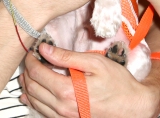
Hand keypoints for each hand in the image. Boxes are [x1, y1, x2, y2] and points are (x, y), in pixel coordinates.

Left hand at [20, 44, 158, 117]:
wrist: (133, 107)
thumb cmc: (118, 84)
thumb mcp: (95, 63)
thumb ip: (67, 56)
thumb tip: (45, 49)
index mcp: (67, 90)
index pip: (38, 73)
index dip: (31, 60)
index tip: (32, 51)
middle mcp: (62, 107)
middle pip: (33, 88)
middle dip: (27, 73)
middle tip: (29, 60)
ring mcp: (64, 117)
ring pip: (35, 103)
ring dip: (28, 87)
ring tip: (27, 75)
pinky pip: (44, 113)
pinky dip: (34, 102)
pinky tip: (31, 96)